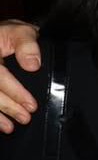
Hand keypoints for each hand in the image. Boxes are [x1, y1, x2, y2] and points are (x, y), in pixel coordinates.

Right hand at [0, 20, 41, 134]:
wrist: (2, 36)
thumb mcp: (21, 32)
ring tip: (11, 127)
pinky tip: (0, 124)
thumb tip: (33, 65)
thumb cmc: (11, 35)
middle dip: (8, 107)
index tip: (31, 104)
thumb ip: (27, 45)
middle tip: (26, 118)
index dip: (14, 91)